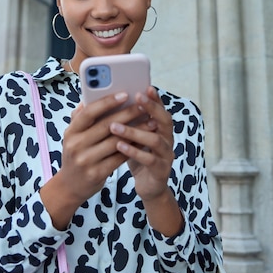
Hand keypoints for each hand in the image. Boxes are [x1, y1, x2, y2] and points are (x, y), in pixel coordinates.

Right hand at [60, 92, 148, 203]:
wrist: (70, 185)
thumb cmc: (76, 155)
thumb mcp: (72, 136)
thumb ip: (80, 117)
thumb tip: (89, 97)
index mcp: (71, 131)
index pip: (89, 112)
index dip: (107, 102)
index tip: (125, 94)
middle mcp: (76, 145)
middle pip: (106, 126)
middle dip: (128, 114)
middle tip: (144, 106)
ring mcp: (86, 160)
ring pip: (116, 142)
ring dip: (136, 131)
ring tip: (150, 123)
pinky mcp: (97, 173)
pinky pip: (119, 158)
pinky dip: (133, 148)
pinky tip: (144, 140)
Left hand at [109, 87, 173, 201]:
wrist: (148, 185)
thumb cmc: (138, 156)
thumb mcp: (132, 137)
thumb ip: (125, 121)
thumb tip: (105, 102)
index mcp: (161, 128)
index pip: (160, 108)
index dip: (155, 98)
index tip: (145, 86)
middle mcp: (168, 138)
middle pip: (164, 119)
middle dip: (151, 107)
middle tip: (136, 97)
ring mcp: (166, 155)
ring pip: (155, 139)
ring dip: (135, 131)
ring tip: (114, 126)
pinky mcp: (161, 170)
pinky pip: (149, 159)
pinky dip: (134, 152)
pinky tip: (120, 146)